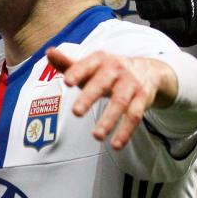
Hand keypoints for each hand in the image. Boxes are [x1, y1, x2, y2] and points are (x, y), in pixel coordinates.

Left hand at [46, 47, 170, 149]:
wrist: (147, 70)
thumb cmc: (109, 71)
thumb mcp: (90, 66)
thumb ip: (68, 63)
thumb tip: (48, 52)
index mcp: (100, 60)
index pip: (87, 65)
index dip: (77, 72)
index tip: (66, 82)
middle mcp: (116, 70)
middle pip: (102, 83)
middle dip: (89, 97)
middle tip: (76, 113)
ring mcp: (130, 84)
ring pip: (120, 102)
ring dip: (109, 120)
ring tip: (96, 136)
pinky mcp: (142, 99)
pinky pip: (134, 116)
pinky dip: (125, 132)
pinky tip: (115, 145)